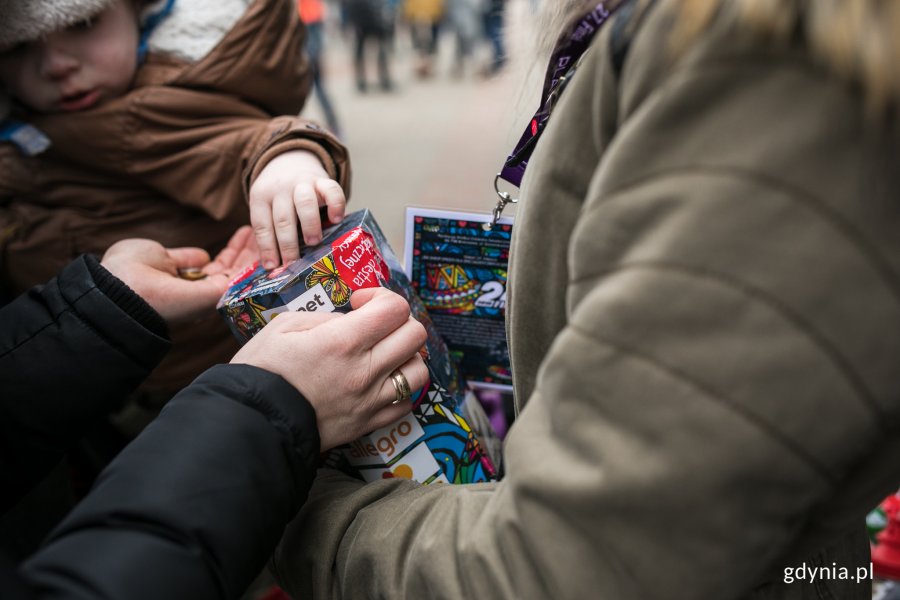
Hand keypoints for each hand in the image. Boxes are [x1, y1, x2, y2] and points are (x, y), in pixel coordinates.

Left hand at [100, 226, 257, 322]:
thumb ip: (182, 257)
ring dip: (257, 252)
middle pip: (232, 270)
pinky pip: (243, 278)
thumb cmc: (130, 269)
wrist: (121, 288)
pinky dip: (257, 260)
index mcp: (183, 283)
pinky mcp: (217, 295)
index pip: (214, 266)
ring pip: (241, 274)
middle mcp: (199, 292)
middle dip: (249, 250)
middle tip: (263, 229)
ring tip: (269, 231)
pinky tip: (268, 244)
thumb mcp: (157, 254)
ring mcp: (209, 295)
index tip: (244, 232)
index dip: (231, 250)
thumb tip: (202, 256)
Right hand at [230, 287, 428, 449]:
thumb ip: (324, 318)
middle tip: (374, 326)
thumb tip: (349, 320)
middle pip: (415, 335)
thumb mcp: (283, 326)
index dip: (382, 297)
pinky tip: (381, 382)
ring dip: (406, 356)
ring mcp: (371, 400)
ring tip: (383, 354)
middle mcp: (365, 371)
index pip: (394, 309)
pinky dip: (401, 389)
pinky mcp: (369, 424)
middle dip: (398, 322)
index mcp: (343, 342)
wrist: (252, 423)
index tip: (360, 303)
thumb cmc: (261, 371)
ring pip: (419, 371)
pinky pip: (406, 403)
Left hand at [248, 149, 346, 268]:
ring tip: (313, 242)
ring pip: (305, 202)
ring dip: (309, 224)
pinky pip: (331, 190)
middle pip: (282, 218)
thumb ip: (270, 230)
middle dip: (288, 244)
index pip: (262, 225)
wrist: (290, 161)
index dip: (267, 248)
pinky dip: (335, 205)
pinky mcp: (322, 180)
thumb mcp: (266, 207)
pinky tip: (336, 220)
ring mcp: (302, 182)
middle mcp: (280, 188)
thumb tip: (274, 267)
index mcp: (261, 197)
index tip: (272, 267)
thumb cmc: (279, 197)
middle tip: (293, 263)